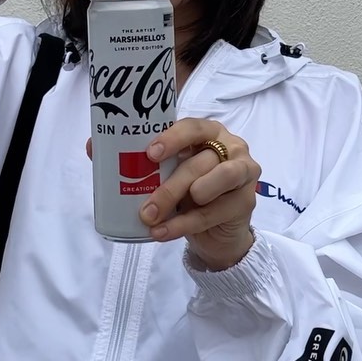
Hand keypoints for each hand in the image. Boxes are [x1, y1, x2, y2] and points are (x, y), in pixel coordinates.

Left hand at [139, 118, 260, 269]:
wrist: (219, 228)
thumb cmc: (193, 190)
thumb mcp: (176, 173)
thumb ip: (160, 166)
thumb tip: (114, 163)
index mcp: (211, 132)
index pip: (193, 128)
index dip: (172, 138)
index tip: (150, 154)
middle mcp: (232, 147)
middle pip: (198, 163)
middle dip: (169, 187)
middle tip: (145, 208)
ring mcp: (244, 173)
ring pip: (209, 185)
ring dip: (177, 202)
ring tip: (152, 218)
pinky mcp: (246, 201)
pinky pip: (211, 213)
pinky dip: (183, 225)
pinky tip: (162, 232)